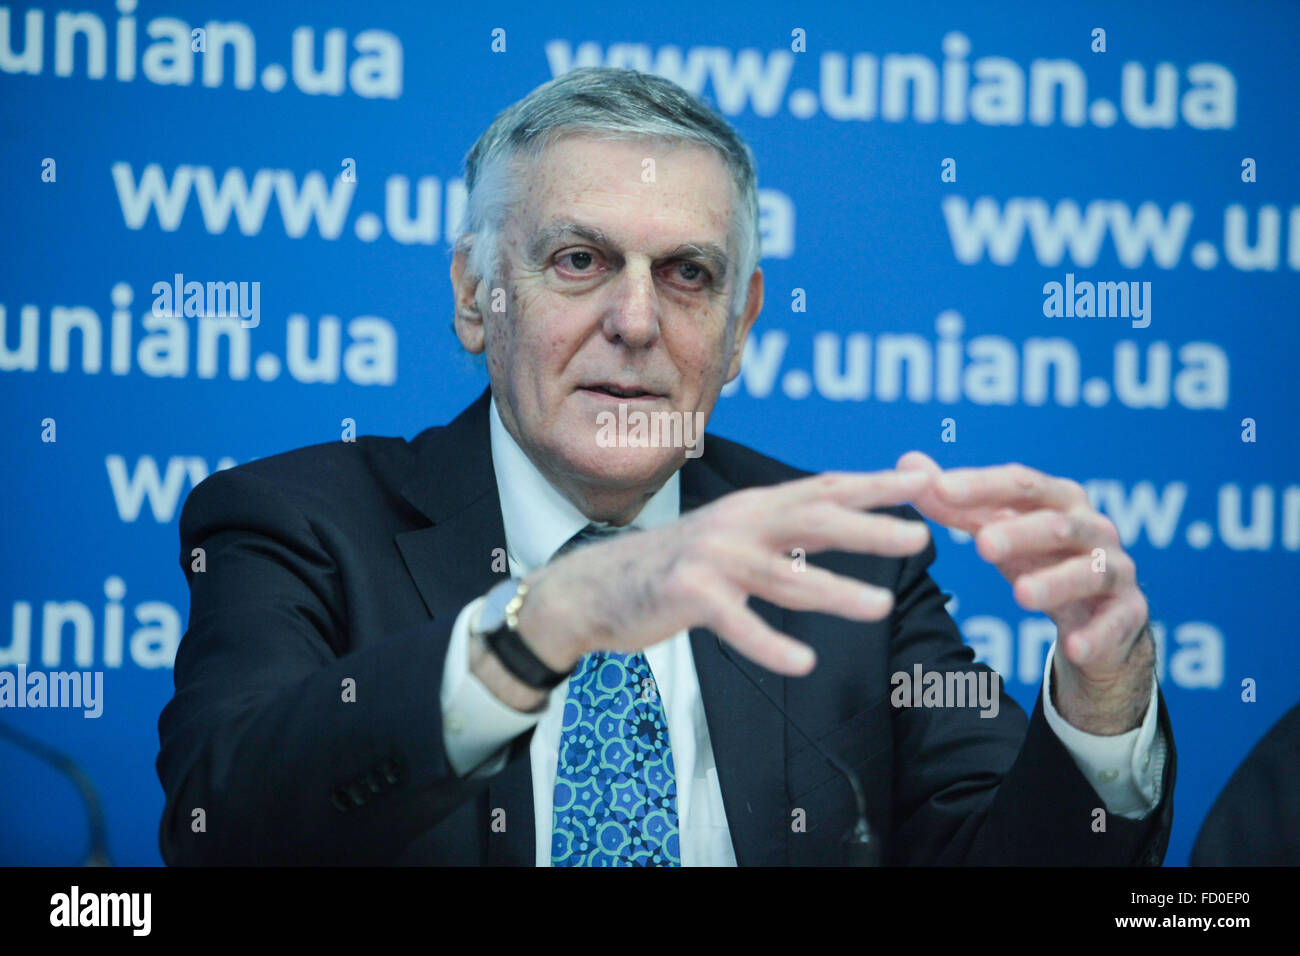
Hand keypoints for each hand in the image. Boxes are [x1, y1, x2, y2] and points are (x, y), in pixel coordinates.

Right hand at [515, 469, 934, 679]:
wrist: (590, 587)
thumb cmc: (669, 565)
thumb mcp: (726, 535)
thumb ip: (774, 529)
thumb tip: (832, 520)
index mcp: (752, 507)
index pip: (823, 489)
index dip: (873, 485)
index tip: (922, 482)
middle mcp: (736, 523)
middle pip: (813, 521)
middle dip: (869, 528)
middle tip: (921, 536)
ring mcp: (711, 558)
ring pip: (785, 575)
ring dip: (835, 591)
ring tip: (880, 607)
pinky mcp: (688, 594)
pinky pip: (737, 624)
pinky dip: (770, 643)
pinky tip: (802, 661)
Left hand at [896, 451, 1153, 733]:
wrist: (1098, 616)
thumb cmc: (1042, 559)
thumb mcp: (998, 530)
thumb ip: (955, 503)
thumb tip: (907, 464)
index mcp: (1059, 500)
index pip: (1020, 484)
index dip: (982, 484)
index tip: (939, 488)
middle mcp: (1093, 527)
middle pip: (1057, 524)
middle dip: (1021, 532)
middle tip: (982, 544)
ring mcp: (1116, 568)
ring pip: (1090, 571)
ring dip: (1057, 582)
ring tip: (1021, 595)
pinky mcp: (1129, 612)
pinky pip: (1117, 621)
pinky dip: (1096, 634)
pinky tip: (1073, 647)